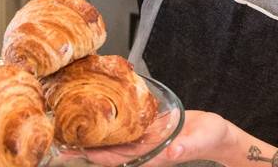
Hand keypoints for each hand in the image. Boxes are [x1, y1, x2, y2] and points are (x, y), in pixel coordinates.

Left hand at [60, 110, 232, 166]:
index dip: (102, 156)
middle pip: (112, 152)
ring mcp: (146, 141)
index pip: (123, 158)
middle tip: (63, 145)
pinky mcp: (148, 131)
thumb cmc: (209, 137)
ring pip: (115, 142)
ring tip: (71, 134)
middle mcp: (146, 150)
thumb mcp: (200, 139)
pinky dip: (109, 127)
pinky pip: (125, 130)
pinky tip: (97, 120)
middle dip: (89, 150)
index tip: (83, 152)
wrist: (214, 132)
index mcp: (155, 155)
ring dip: (94, 140)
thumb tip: (172, 150)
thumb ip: (186, 146)